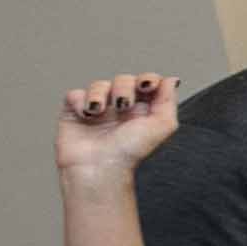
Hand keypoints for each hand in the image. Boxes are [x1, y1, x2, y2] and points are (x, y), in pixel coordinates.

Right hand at [55, 74, 181, 177]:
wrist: (100, 166)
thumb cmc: (130, 152)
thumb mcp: (162, 126)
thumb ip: (169, 101)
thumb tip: (171, 79)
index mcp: (143, 110)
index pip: (147, 83)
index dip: (148, 79)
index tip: (147, 86)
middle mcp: (120, 107)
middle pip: (124, 80)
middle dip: (124, 88)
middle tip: (123, 105)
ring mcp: (98, 109)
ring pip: (99, 85)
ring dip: (101, 93)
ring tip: (100, 111)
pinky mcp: (75, 113)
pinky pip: (76, 94)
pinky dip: (81, 100)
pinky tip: (87, 113)